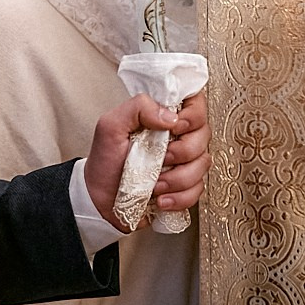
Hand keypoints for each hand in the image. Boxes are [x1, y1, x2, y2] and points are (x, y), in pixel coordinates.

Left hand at [84, 92, 209, 228]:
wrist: (100, 202)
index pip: (195, 102)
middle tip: (161, 158)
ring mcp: (183, 162)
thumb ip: (138, 107)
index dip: (192, 115)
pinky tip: (160, 198)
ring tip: (155, 184)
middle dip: (183, 151)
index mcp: (161, 117)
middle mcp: (177, 136)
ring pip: (202, 164)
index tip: (174, 128)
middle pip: (204, 134)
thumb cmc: (104, 163)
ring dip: (177, 178)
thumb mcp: (111, 127)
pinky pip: (197, 190)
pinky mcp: (184, 186)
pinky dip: (179, 197)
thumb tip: (170, 116)